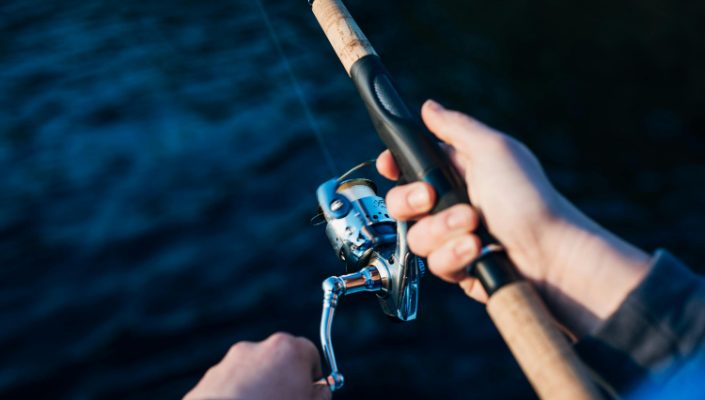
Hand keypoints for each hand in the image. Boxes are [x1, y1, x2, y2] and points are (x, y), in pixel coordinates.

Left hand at [184, 332, 329, 399]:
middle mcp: (258, 347)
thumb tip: (320, 389)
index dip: (312, 375)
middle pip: (279, 359)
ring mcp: (230, 361)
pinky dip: (236, 396)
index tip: (308, 393)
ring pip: (252, 372)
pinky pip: (231, 384)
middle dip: (283, 379)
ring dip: (258, 388)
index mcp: (287, 349)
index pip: (310, 353)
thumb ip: (321, 393)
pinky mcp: (210, 378)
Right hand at [377, 100, 650, 335]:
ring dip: (443, 231)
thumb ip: (455, 127)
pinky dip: (456, 257)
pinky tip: (478, 250)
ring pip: (417, 237)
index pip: (410, 166)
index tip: (389, 164)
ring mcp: (453, 237)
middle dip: (412, 201)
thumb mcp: (493, 150)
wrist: (549, 254)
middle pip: (400, 203)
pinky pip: (436, 264)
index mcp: (456, 172)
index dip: (394, 165)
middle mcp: (451, 204)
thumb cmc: (528, 198)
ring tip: (475, 228)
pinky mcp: (459, 266)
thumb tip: (428, 106)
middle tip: (432, 198)